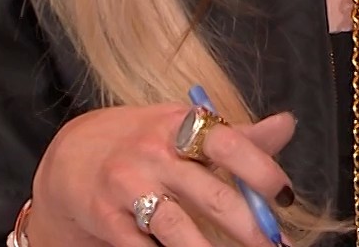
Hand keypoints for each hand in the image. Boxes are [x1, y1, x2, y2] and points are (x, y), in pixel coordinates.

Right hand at [27, 103, 295, 246]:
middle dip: (250, 227)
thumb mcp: (184, 127)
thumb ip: (238, 135)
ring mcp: (127, 187)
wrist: (71, 157)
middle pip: (210, 195)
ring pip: (177, 228)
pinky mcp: (106, 219)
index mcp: (179, 124)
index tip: (286, 196)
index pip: (228, 144)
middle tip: (277, 246)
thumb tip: (287, 125)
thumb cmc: (144, 142)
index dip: (261, 169)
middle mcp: (153, 152)